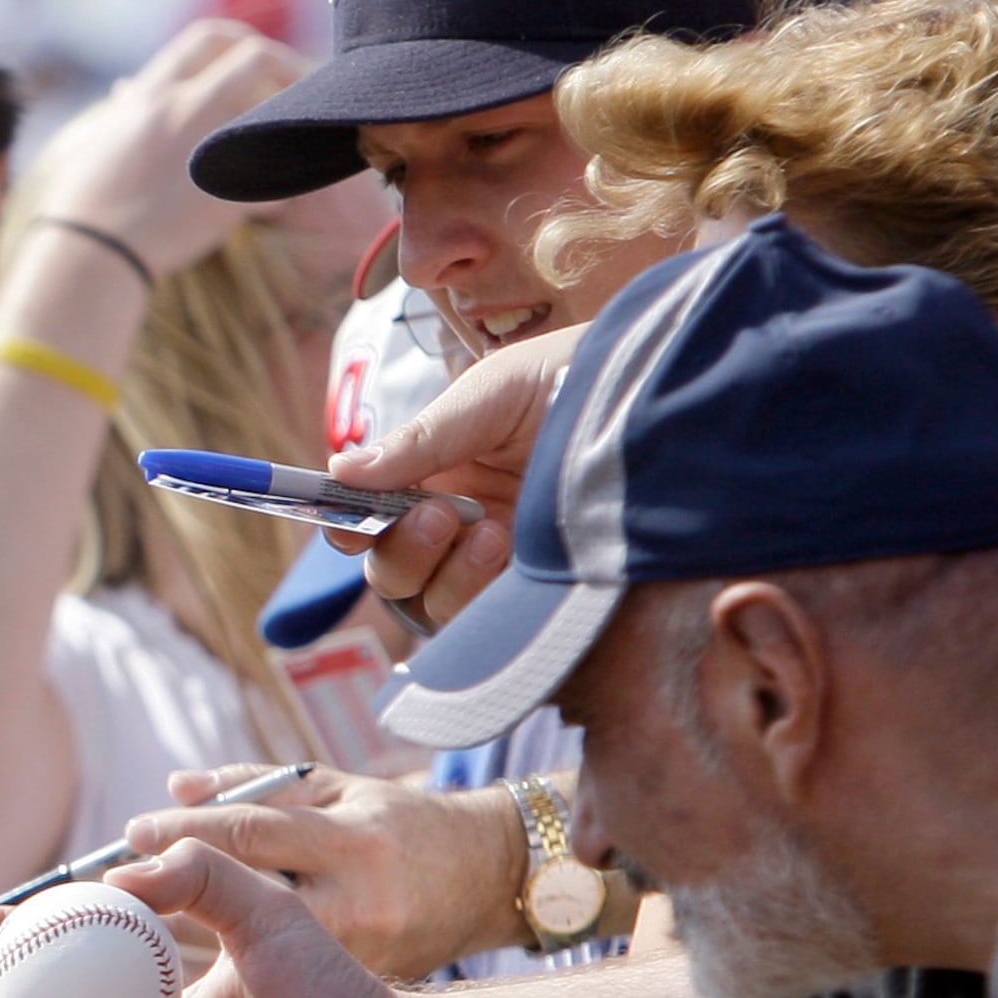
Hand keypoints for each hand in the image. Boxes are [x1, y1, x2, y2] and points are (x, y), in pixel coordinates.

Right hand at [27, 20, 308, 274]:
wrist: (93, 251)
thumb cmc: (83, 201)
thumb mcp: (96, 141)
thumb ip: (122, 112)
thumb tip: (125, 90)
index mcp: (153, 94)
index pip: (208, 38)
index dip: (239, 41)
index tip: (253, 58)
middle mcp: (186, 109)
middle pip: (257, 58)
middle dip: (286, 66)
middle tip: (296, 89)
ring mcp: (213, 149)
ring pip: (281, 116)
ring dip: (293, 126)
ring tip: (295, 141)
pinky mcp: (231, 195)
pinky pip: (281, 182)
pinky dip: (283, 190)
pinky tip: (273, 201)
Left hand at [141, 765, 537, 980]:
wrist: (488, 882)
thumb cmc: (399, 824)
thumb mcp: (336, 787)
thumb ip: (255, 787)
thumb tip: (176, 789)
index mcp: (353, 839)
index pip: (253, 833)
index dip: (186, 833)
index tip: (132, 833)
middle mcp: (360, 900)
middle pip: (242, 901)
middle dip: (168, 898)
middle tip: (108, 894)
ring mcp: (363, 952)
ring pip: (253, 952)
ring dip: (185, 944)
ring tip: (123, 933)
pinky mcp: (361, 986)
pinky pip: (277, 980)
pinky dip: (227, 972)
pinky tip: (174, 972)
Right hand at [326, 324, 582, 631]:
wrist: (658, 395)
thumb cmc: (572, 378)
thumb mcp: (488, 396)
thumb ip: (418, 441)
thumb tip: (339, 472)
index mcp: (433, 474)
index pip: (368, 516)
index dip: (347, 523)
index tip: (348, 519)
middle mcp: (457, 523)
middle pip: (391, 571)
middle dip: (401, 550)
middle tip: (437, 515)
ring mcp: (498, 561)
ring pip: (433, 603)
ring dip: (447, 574)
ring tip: (491, 532)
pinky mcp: (541, 589)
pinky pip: (488, 620)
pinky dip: (483, 596)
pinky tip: (511, 553)